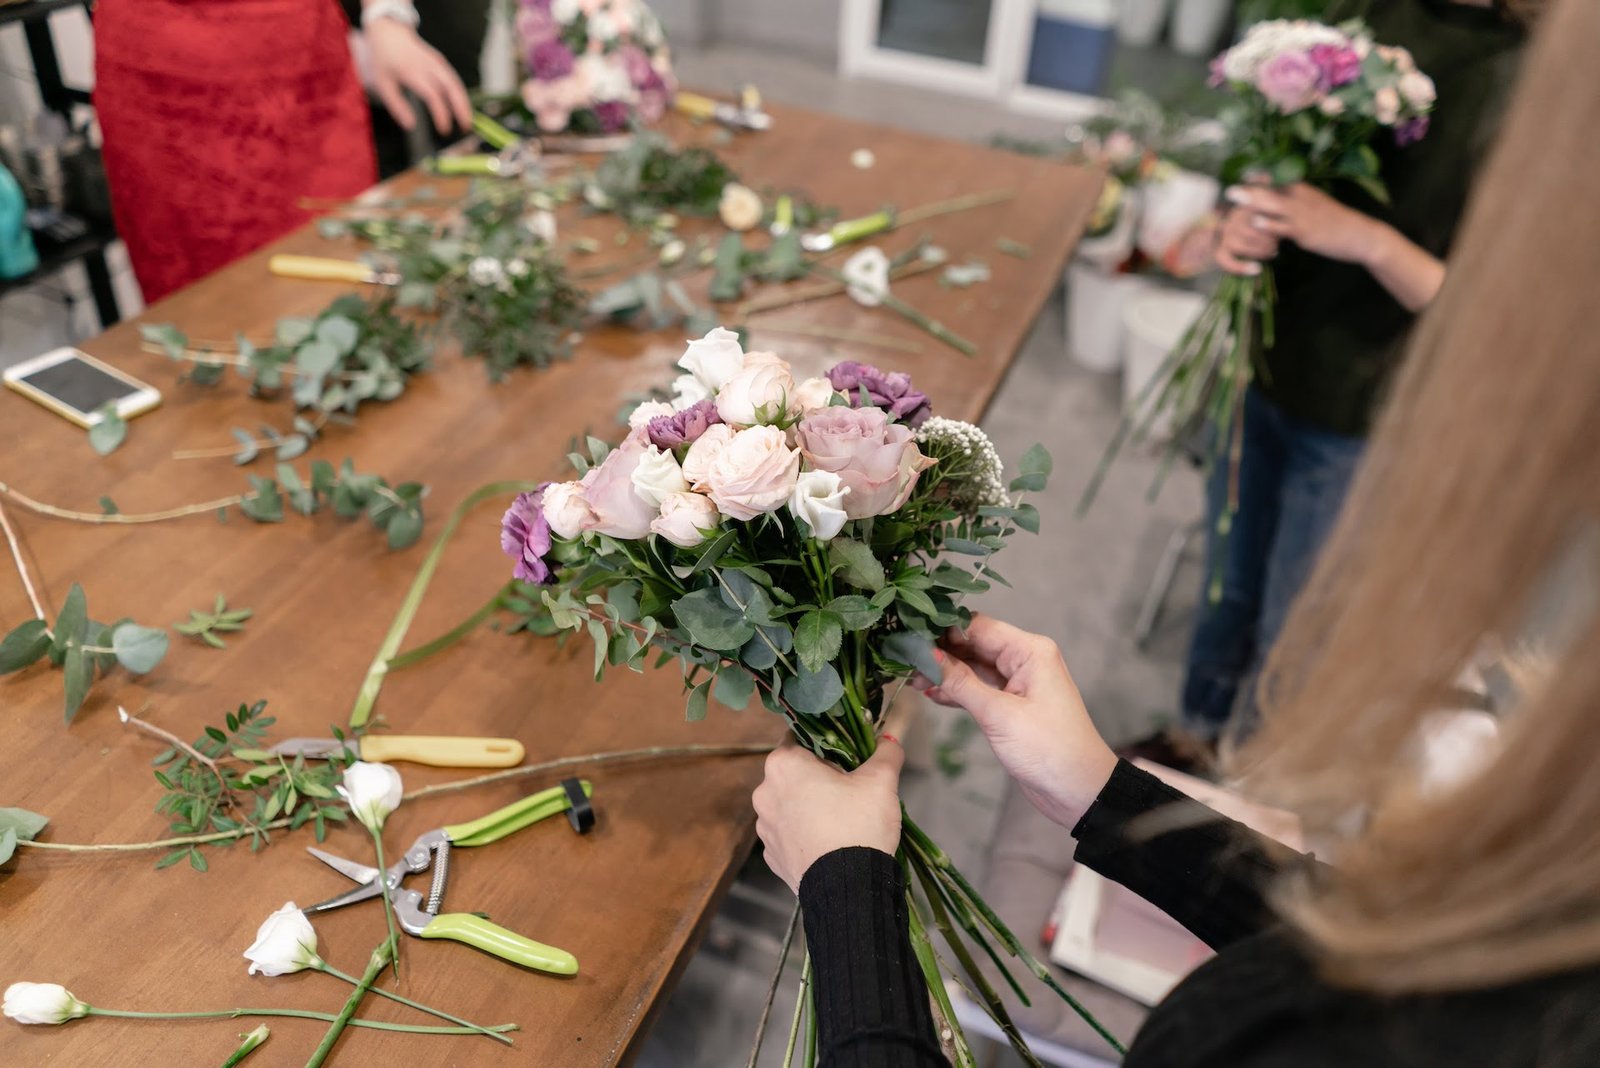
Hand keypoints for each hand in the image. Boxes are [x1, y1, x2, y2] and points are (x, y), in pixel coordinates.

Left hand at [365, 19, 473, 133]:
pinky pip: (454, 79)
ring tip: (467, 120)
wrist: (389, 32)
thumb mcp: (383, 84)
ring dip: (464, 102)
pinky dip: (460, 94)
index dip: (441, 113)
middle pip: (451, 87)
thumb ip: (396, 106)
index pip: (433, 95)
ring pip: (456, 83)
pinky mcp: (440, 61)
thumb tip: (410, 125)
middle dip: (461, 108)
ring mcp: (437, 61)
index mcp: (413, 72)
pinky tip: (461, 107)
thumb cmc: (384, 60)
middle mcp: (428, 65)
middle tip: (465, 127)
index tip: (443, 129)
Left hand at [753, 730, 905, 893]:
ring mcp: (765, 827)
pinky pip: (789, 835)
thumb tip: (889, 740)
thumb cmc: (859, 823)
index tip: (845, 758)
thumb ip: (885, 754)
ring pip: (789, 805)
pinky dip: (805, 834)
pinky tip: (828, 842)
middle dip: (818, 778)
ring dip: (809, 807)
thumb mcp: (881, 782)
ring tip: (841, 820)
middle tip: (849, 790)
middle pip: (793, 774)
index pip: (799, 738)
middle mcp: (764, 793)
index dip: (825, 745)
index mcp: (783, 765)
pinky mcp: (772, 856)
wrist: (848, 888)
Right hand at [914, 615, 1116, 829]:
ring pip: (972, 667)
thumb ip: (960, 683)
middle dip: (939, 651)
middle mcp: (1024, 660)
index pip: (977, 627)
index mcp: (1030, 651)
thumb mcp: (999, 715)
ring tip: (911, 678)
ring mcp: (1017, 682)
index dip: (943, 630)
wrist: (1078, 790)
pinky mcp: (1010, 704)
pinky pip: (978, 688)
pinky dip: (956, 691)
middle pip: (973, 644)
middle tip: (904, 659)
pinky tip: (930, 693)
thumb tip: (926, 656)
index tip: (910, 636)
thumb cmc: (1049, 749)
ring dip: (944, 672)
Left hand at [1214, 203, 1280, 275]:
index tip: (1258, 270)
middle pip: (1236, 244)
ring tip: (1274, 244)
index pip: (1222, 258)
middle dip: (1256, 252)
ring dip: (1263, 242)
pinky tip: (1276, 232)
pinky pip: (1256, 219)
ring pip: (1246, 233)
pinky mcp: (1247, 205)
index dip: (1238, 267)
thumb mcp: (1255, 254)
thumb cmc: (1261, 239)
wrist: (1269, 211)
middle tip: (1272, 253)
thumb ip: (1252, 267)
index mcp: (1222, 242)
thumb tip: (1255, 292)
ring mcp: (1235, 215)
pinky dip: (1267, 227)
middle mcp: (1225, 228)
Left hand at [1224, 182, 1387, 267]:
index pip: (1277, 179)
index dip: (1258, 179)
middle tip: (1228, 187)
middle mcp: (1302, 198)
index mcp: (1304, 190)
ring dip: (1252, 200)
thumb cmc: (1336, 223)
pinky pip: (1284, 227)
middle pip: (1271, 189)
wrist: (1360, 235)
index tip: (1242, 175)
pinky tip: (1257, 222)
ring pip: (1274, 205)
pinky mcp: (1306, 231)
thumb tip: (1278, 203)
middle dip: (1249, 188)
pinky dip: (1270, 225)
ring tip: (1234, 197)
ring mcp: (1304, 214)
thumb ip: (1296, 203)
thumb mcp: (1315, 207)